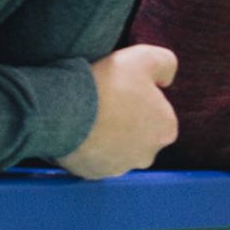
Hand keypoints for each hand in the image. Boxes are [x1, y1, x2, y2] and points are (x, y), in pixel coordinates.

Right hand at [59, 45, 178, 178]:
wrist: (63, 110)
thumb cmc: (107, 84)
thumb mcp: (144, 57)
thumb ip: (166, 63)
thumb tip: (165, 79)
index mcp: (166, 130)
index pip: (157, 112)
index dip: (139, 98)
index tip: (122, 90)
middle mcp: (148, 155)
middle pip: (138, 132)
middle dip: (125, 119)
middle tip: (104, 100)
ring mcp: (119, 167)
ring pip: (116, 146)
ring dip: (106, 133)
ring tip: (89, 114)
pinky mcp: (93, 172)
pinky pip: (92, 157)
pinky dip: (87, 146)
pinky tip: (79, 129)